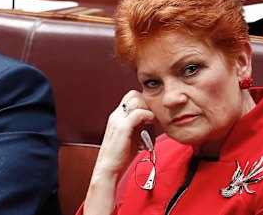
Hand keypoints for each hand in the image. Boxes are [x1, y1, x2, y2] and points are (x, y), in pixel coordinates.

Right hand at [83, 90, 155, 214]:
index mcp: (117, 116)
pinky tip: (151, 124)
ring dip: (148, 108)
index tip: (151, 115)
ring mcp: (118, 120)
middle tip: (153, 117)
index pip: (131, 97)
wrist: (109, 168)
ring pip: (136, 99)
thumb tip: (150, 119)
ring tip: (153, 121)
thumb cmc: (121, 155)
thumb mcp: (131, 136)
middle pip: (134, 94)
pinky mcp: (122, 127)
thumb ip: (138, 126)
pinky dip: (148, 115)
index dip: (143, 102)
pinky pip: (138, 113)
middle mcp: (116, 115)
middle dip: (147, 103)